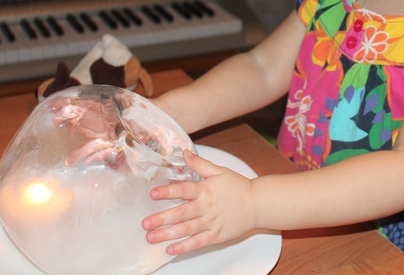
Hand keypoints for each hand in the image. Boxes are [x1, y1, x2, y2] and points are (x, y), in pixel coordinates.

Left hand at [142, 149, 256, 254]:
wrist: (258, 204)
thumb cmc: (238, 187)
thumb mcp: (219, 171)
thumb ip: (200, 164)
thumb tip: (184, 153)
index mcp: (206, 189)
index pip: (184, 189)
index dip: (168, 192)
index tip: (153, 194)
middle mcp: (207, 206)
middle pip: (182, 213)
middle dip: (162, 219)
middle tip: (145, 223)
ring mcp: (212, 222)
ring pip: (187, 229)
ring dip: (168, 234)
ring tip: (151, 237)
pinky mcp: (217, 235)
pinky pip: (199, 242)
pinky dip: (185, 246)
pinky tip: (171, 249)